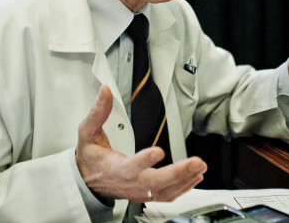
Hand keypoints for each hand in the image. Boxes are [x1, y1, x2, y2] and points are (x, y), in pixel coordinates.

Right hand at [75, 85, 206, 202]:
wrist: (88, 181)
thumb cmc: (90, 157)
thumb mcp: (87, 132)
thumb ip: (97, 112)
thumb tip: (105, 91)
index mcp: (115, 167)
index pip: (130, 167)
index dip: (144, 160)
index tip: (158, 151)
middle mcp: (129, 182)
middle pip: (154, 183)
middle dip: (177, 173)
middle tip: (195, 162)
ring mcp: (139, 190)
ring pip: (164, 191)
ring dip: (185, 180)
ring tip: (200, 166)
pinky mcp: (146, 194)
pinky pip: (167, 196)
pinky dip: (184, 188)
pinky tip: (195, 177)